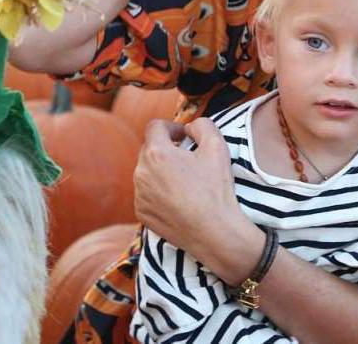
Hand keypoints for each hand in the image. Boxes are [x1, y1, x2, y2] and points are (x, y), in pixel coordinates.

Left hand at [133, 118, 260, 271]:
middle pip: (149, 148)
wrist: (214, 232)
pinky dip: (159, 191)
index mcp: (157, 153)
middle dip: (166, 148)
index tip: (185, 137)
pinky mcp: (141, 212)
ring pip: (146, 171)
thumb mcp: (218, 146)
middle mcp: (141, 172)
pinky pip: (146, 193)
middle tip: (188, 158)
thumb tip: (189, 128)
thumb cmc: (216, 189)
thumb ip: (202, 125)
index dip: (172, 127)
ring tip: (185, 181)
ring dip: (161, 170)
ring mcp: (139, 194)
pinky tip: (179, 199)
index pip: (155, 126)